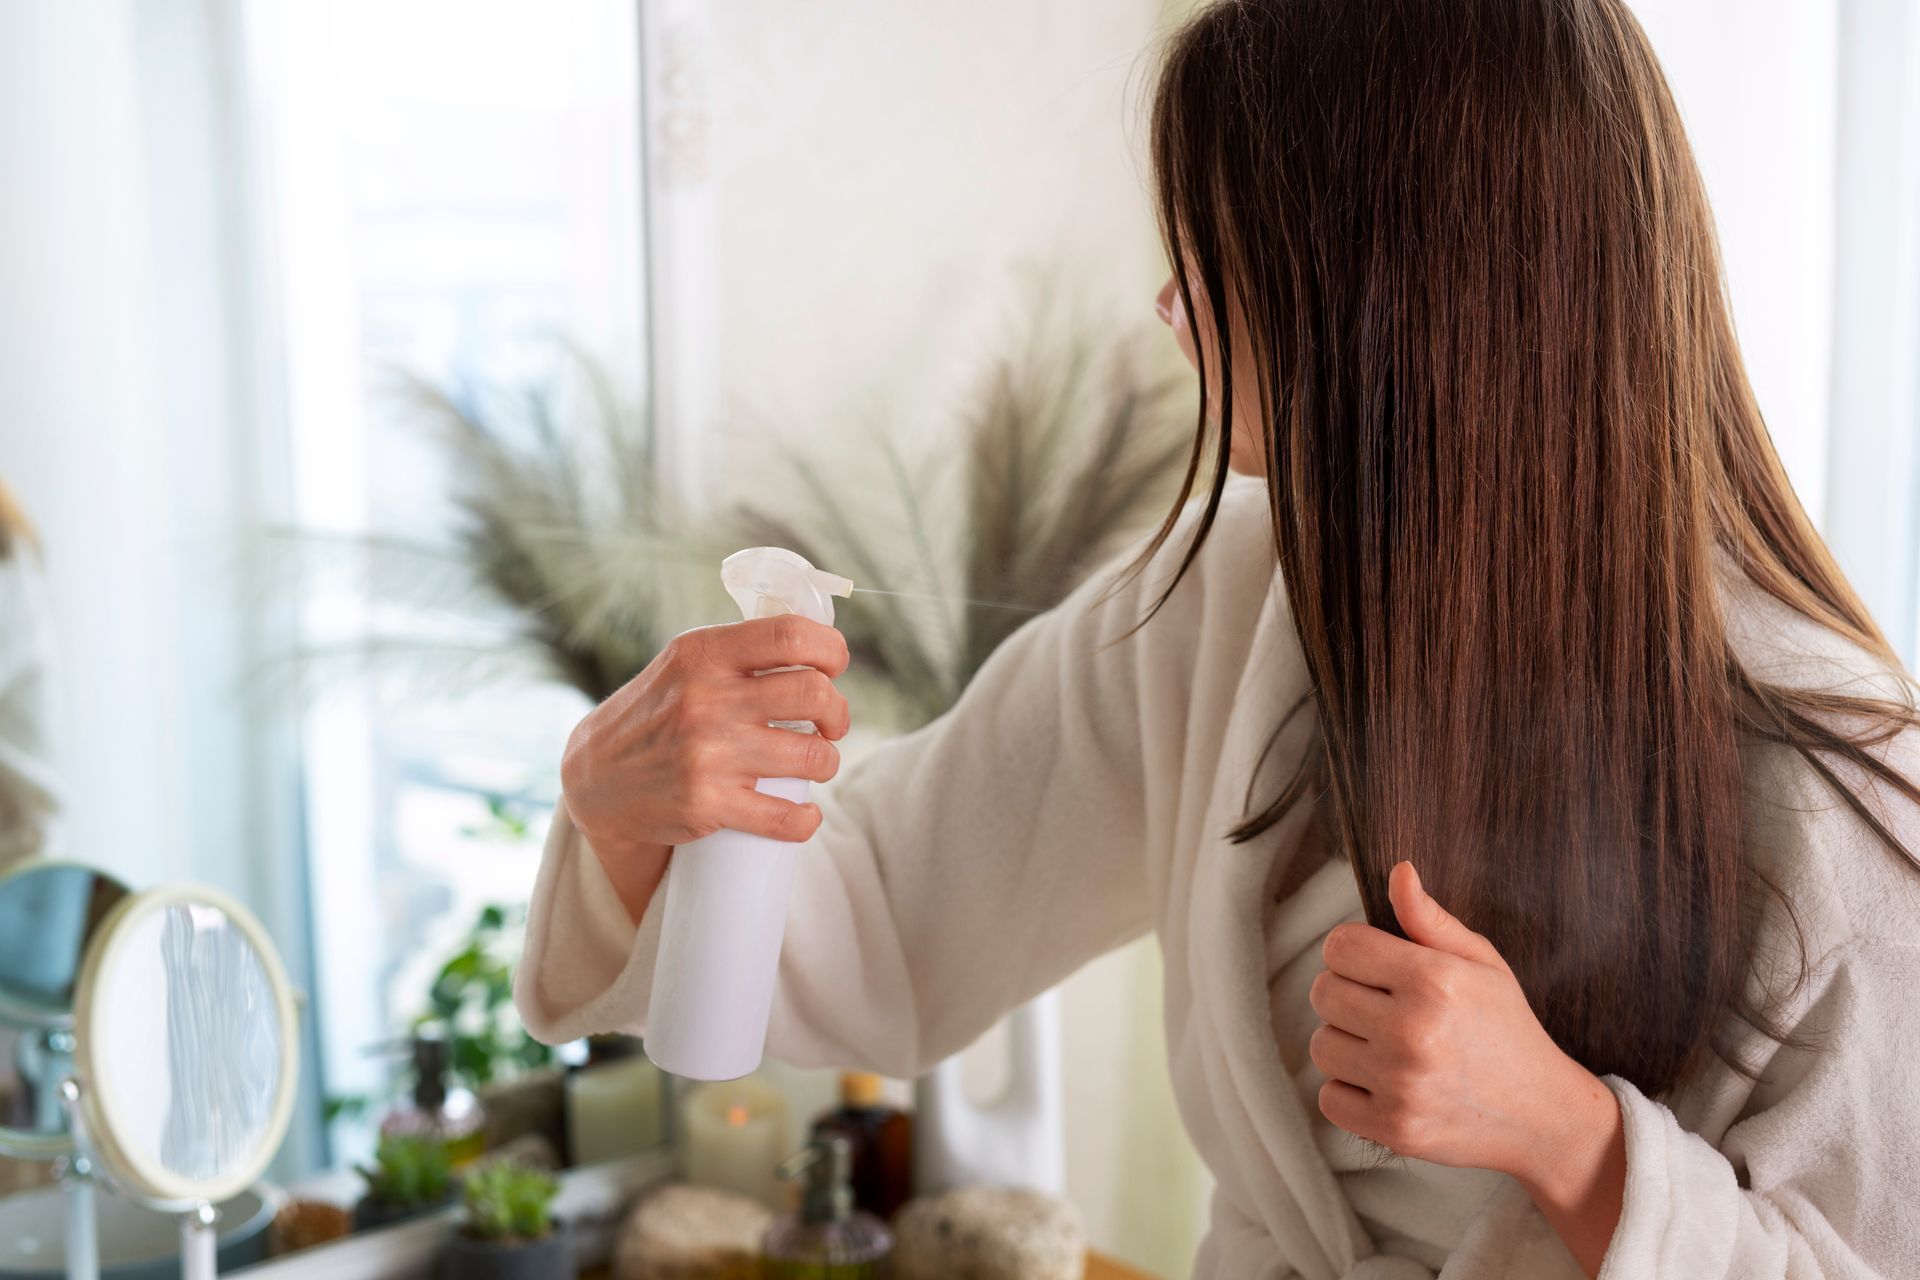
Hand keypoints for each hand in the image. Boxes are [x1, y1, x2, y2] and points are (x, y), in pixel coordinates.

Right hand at [561, 615, 851, 861]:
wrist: (595, 778)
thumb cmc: (656, 714)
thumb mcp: (683, 664)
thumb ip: (738, 651)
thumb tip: (816, 644)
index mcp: (703, 654)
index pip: (792, 635)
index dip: (831, 650)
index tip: (834, 668)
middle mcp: (706, 699)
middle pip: (814, 694)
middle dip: (838, 713)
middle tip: (831, 724)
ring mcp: (708, 754)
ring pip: (814, 756)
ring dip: (827, 762)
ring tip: (816, 763)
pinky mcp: (708, 804)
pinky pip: (787, 816)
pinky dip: (806, 819)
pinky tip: (804, 814)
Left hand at [1309, 861, 1624, 1274]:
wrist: (1543, 1115)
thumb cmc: (1507, 1029)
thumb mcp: (1482, 963)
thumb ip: (1430, 920)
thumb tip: (1398, 871)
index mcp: (1433, 980)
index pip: (1339, 946)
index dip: (1353, 952)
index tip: (1375, 967)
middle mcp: (1412, 1030)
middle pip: (1323, 992)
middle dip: (1347, 995)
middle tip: (1383, 1008)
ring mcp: (1400, 1083)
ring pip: (1321, 1046)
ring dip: (1346, 1044)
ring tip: (1387, 1047)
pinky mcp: (1392, 1128)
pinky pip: (1329, 1098)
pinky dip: (1349, 1092)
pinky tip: (1385, 1084)